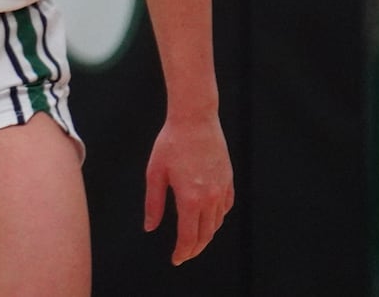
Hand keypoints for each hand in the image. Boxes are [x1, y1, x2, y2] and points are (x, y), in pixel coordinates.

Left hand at [144, 112, 233, 264]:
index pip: (188, 237)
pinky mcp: (229, 180)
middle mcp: (210, 198)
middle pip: (205, 235)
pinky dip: (217, 218)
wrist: (195, 119)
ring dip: (206, 235)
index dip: (182, 252)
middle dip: (194, 249)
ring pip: (217, 223)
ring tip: (193, 239)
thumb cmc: (170, 142)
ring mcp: (222, 189)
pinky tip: (208, 218)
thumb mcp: (155, 173)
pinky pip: (225, 208)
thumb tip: (150, 227)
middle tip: (184, 255)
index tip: (176, 259)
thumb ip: (153, 203)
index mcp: (190, 198)